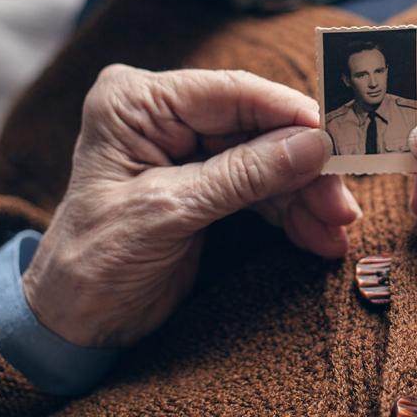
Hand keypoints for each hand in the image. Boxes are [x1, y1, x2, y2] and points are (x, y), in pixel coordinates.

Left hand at [22, 65, 360, 346]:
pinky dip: (292, 215)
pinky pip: (262, 190)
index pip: (230, 93)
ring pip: (268, 161)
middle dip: (304, 168)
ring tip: (336, 229)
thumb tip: (313, 145)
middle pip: (258, 129)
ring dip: (305, 197)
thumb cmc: (94, 262)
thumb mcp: (168, 214)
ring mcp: (188, 151)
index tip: (335, 137)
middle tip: (342, 201)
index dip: (289, 114)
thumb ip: (242, 176)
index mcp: (136, 103)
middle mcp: (164, 116)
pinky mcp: (206, 186)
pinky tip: (319, 237)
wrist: (75, 324)